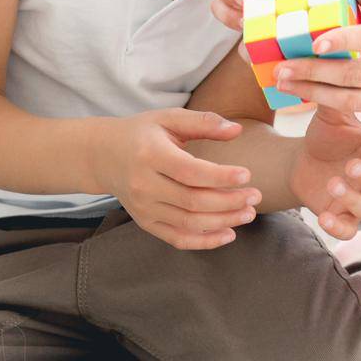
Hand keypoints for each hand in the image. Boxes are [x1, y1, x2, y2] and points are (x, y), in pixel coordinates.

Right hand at [95, 109, 262, 249]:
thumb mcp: (169, 118)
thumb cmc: (143, 133)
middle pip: (192, 201)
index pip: (189, 171)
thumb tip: (237, 130)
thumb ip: (203, 122)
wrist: (103, 156)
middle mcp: (144, 185)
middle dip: (229, 202)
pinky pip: (177, 238)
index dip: (220, 176)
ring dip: (223, 222)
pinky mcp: (145, 222)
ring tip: (248, 213)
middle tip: (256, 197)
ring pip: (188, 223)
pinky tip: (228, 234)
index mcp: (150, 155)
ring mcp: (143, 207)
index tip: (247, 175)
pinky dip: (204, 241)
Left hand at [289, 105, 360, 239]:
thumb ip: (336, 96)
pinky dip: (338, 227)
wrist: (303, 160)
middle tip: (352, 165)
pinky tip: (324, 216)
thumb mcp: (331, 114)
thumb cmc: (327, 134)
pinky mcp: (343, 216)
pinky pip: (348, 229)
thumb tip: (333, 67)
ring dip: (354, 199)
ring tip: (333, 182)